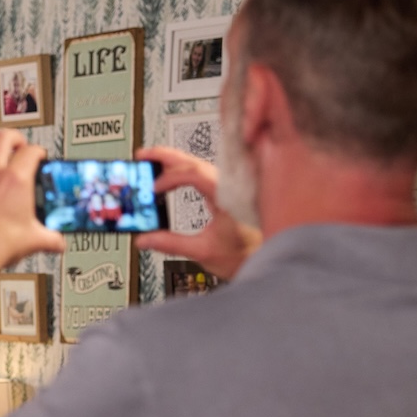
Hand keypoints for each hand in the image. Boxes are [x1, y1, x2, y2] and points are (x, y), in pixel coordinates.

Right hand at [134, 144, 261, 279]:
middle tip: (143, 156)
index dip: (169, 178)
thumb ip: (171, 243)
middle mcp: (230, 186)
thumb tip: (146, 240)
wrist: (273, 260)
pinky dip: (186, 175)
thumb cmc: (249, 255)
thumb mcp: (204, 251)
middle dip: (166, 157)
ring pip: (200, 167)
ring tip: (154, 166)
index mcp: (226, 194)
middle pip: (194, 161)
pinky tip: (175, 180)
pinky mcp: (230, 195)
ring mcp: (231, 189)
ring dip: (176, 165)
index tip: (153, 189)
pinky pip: (206, 176)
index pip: (192, 172)